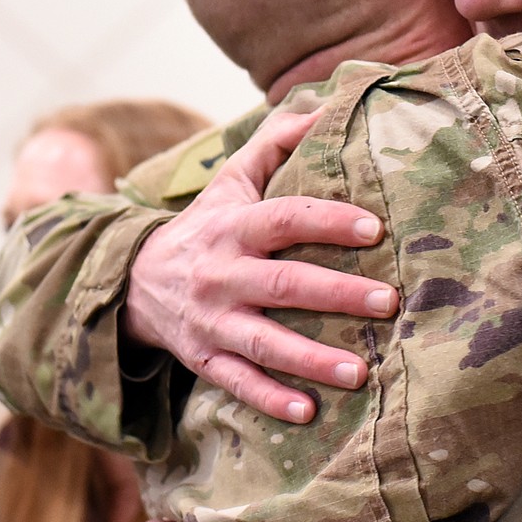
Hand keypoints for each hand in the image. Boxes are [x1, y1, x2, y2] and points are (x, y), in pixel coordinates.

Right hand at [124, 105, 397, 422]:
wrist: (132, 282)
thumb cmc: (204, 227)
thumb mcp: (229, 182)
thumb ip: (273, 145)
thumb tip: (321, 108)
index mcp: (233, 227)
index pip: (285, 218)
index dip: (329, 220)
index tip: (375, 225)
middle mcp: (222, 275)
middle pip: (284, 284)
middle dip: (337, 294)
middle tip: (389, 301)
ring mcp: (211, 321)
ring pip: (264, 343)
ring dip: (312, 360)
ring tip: (361, 373)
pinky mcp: (204, 359)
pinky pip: (237, 383)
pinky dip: (270, 400)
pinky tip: (309, 413)